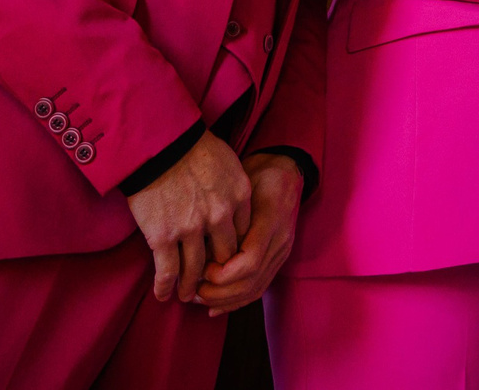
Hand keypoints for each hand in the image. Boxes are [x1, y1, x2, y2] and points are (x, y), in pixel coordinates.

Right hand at [126, 134, 251, 302]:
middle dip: (216, 272)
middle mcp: (220, 216)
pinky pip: (167, 271)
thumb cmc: (192, 145)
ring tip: (186, 295)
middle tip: (209, 283)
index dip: (234, 250)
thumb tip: (234, 204)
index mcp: (240, 196)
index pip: (244, 235)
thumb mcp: (228, 161)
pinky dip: (165, 287)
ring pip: (195, 269)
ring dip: (190, 286)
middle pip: (224, 256)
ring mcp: (192, 229)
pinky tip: (163, 294)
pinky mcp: (163, 237)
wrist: (158, 142)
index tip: (226, 259)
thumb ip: (234, 187)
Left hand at [198, 153, 304, 316]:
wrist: (285, 171)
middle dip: (219, 292)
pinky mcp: (279, 258)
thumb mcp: (239, 186)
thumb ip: (224, 217)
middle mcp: (281, 239)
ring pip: (256, 288)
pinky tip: (215, 306)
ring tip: (199, 298)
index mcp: (272, 219)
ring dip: (225, 300)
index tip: (202, 268)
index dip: (223, 273)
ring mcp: (283, 251)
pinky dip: (237, 301)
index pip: (250, 261)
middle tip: (192, 290)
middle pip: (252, 281)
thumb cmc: (257, 174)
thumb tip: (198, 247)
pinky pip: (260, 287)